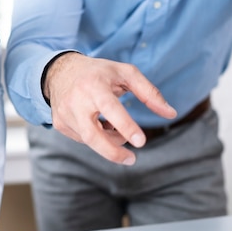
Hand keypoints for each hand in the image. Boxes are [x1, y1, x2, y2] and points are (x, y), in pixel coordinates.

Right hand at [43, 52, 175, 164]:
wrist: (60, 71)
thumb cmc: (99, 72)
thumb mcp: (126, 73)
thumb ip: (150, 93)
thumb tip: (171, 114)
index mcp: (94, 85)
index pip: (110, 108)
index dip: (125, 126)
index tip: (141, 142)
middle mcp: (76, 100)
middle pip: (93, 136)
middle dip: (114, 152)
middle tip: (132, 159)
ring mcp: (65, 113)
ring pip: (90, 140)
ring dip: (109, 140)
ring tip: (114, 128)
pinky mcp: (60, 124)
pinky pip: (83, 139)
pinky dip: (97, 137)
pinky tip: (98, 123)